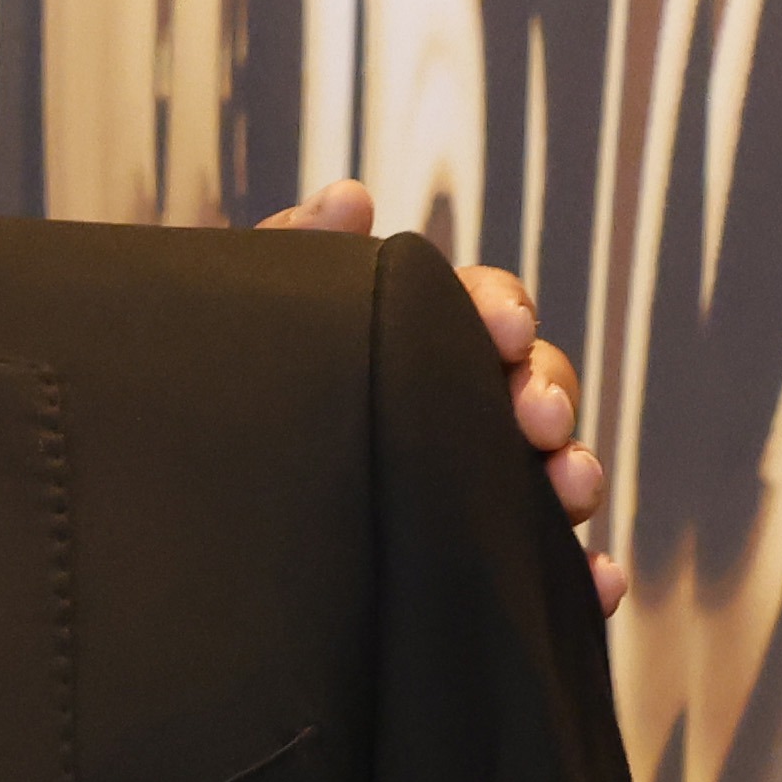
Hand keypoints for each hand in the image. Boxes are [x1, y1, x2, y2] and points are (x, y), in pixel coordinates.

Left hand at [267, 182, 616, 602]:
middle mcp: (455, 407)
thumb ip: (293, 255)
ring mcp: (469, 480)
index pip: (483, 308)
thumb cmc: (225, 390)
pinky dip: (579, 576)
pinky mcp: (466, 556)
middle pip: (533, 385)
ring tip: (569, 489)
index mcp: (416, 339)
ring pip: (549, 471)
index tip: (502, 330)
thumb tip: (350, 198)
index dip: (502, 312)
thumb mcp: (250, 323)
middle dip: (548, 394)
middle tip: (536, 419)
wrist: (185, 505)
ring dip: (574, 475)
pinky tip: (596, 582)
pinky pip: (541, 570)